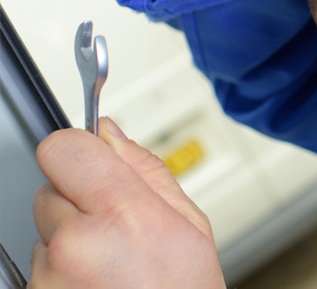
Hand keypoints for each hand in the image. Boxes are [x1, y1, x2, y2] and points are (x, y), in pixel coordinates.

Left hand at [29, 118, 225, 287]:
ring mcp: (50, 279)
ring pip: (43, 229)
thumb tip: (110, 132)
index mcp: (122, 212)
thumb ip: (145, 168)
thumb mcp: (188, 221)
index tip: (90, 160)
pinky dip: (61, 269)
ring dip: (68, 238)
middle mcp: (77, 244)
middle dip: (77, 198)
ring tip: (109, 262)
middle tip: (114, 225)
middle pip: (49, 187)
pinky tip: (96, 282)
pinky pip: (38, 266)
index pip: (62, 148)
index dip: (78, 149)